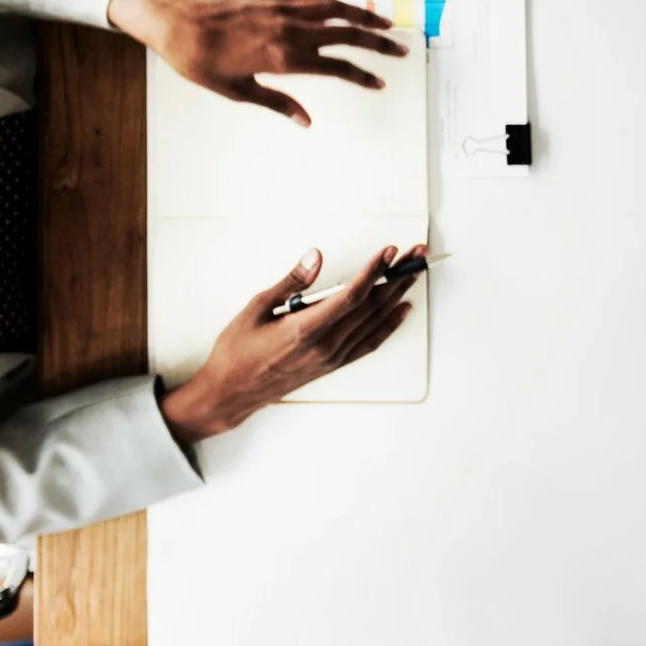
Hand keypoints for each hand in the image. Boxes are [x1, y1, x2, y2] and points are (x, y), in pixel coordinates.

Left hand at [108, 0, 404, 127]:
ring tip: (385, 24)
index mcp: (285, 58)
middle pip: (347, 34)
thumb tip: (305, 121)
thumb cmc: (201, 61)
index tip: (380, 83)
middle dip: (379, 44)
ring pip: (335, 8)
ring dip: (363, 16)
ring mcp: (283, 9)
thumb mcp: (238, 91)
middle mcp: (290, 30)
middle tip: (402, 50)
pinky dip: (333, 0)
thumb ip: (278, 103)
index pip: (338, 67)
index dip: (363, 76)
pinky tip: (342, 5)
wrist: (176, 23)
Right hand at [158, 242, 422, 441]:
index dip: (373, 272)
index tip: (388, 253)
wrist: (231, 392)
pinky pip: (369, 343)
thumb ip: (291, 282)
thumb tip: (314, 258)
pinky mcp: (333, 365)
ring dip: (396, 296)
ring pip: (374, 322)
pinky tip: (401, 310)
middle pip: (370, 306)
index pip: (351, 296)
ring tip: (413, 273)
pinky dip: (389, 325)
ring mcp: (332, 357)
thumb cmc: (237, 352)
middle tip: (414, 255)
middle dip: (395, 277)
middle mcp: (324, 345)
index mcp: (305, 329)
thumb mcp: (256, 308)